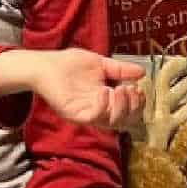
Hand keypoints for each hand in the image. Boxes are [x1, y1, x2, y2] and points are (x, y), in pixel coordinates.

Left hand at [0, 47, 146, 129]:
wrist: (44, 64)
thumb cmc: (69, 64)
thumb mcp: (100, 64)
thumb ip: (119, 69)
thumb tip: (142, 72)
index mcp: (105, 102)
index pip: (129, 113)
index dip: (138, 104)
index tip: (139, 88)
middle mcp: (98, 112)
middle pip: (124, 122)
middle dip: (133, 107)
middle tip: (130, 89)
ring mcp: (86, 114)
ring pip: (112, 123)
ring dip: (121, 107)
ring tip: (120, 89)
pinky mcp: (75, 114)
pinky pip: (94, 118)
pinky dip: (103, 107)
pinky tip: (105, 91)